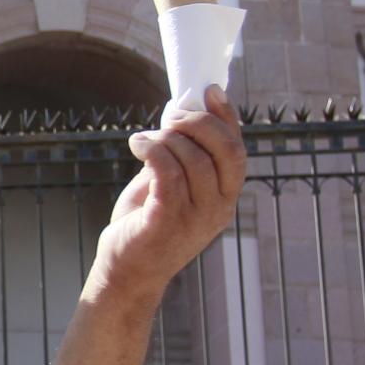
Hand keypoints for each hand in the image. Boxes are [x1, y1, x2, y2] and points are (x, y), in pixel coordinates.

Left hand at [90, 85, 246, 304]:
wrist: (126, 273)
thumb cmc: (146, 224)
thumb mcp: (171, 186)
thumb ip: (181, 156)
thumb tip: (181, 112)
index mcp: (226, 198)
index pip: (238, 151)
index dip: (227, 118)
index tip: (209, 91)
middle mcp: (218, 209)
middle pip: (225, 150)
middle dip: (198, 123)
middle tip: (170, 118)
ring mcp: (195, 218)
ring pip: (192, 158)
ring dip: (165, 138)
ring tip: (142, 139)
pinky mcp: (166, 222)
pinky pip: (167, 173)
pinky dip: (152, 149)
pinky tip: (137, 144)